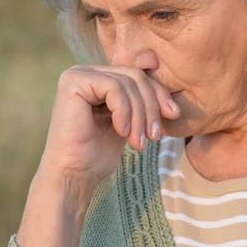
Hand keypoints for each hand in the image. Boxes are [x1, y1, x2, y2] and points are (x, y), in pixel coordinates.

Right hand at [38, 65, 180, 184]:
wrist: (73, 175)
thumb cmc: (97, 154)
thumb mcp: (129, 122)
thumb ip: (139, 101)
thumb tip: (168, 88)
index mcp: (98, 77)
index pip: (137, 75)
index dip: (158, 93)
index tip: (173, 115)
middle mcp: (86, 71)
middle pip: (135, 76)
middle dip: (151, 106)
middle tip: (154, 136)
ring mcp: (77, 74)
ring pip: (127, 82)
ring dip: (139, 115)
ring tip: (139, 142)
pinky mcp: (73, 82)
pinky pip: (114, 88)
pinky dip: (124, 111)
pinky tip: (122, 132)